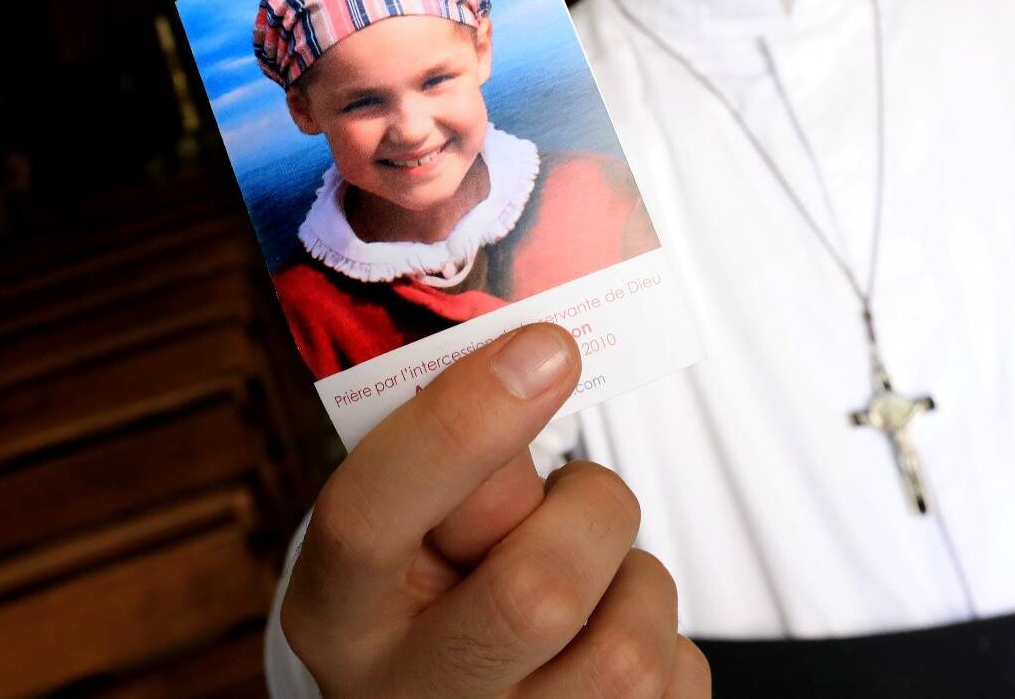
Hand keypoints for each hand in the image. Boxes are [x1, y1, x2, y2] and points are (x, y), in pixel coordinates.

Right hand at [280, 323, 709, 696]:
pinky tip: (605, 634)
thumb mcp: (404, 527)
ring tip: (591, 572)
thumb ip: (456, 465)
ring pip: (626, 641)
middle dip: (589, 510)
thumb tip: (535, 366)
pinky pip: (677, 678)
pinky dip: (659, 634)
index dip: (457, 427)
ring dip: (633, 577)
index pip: (368, 519)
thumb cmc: (431, 588)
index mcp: (337, 617)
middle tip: (577, 493)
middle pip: (534, 596)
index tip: (545, 349)